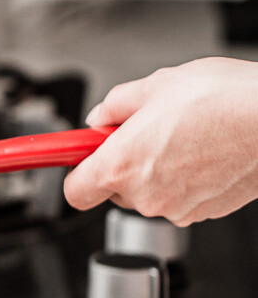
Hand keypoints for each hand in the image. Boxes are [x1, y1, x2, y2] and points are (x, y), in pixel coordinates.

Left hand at [63, 58, 257, 225]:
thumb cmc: (223, 100)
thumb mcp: (154, 86)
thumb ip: (114, 106)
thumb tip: (99, 118)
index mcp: (121, 165)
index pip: (74, 191)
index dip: (74, 171)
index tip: (77, 157)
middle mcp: (146, 195)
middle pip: (112, 189)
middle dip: (120, 162)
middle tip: (140, 131)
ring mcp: (177, 207)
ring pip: (147, 192)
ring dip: (153, 169)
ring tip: (179, 134)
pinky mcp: (205, 211)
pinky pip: (178, 197)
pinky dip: (181, 178)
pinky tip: (201, 149)